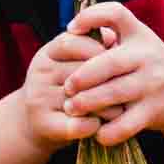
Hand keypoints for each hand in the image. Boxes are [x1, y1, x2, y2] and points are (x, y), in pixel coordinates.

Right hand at [17, 18, 119, 149]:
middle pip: (81, 72)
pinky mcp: (42, 124)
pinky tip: (101, 126)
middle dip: (108, 81)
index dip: (98, 52)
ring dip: (106, 107)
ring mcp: (39, 98)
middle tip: (127, 89)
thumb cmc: (69, 88)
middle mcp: (40, 72)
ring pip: (82, 99)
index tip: (116, 62)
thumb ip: (94, 47)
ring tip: (120, 110)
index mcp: (49, 53)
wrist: (36, 123)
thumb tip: (114, 37)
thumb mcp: (75, 63)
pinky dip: (93, 126)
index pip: (72, 43)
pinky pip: (76, 124)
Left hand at [61, 1, 163, 145]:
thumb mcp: (137, 42)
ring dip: (87, 103)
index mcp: (139, 35)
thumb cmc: (148, 65)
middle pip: (108, 63)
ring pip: (113, 94)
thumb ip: (109, 34)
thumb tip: (71, 33)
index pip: (116, 13)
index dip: (89, 17)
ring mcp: (153, 84)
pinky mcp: (155, 111)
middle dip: (82, 76)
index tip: (70, 30)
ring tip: (71, 108)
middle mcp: (148, 57)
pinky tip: (96, 132)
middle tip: (66, 87)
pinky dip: (108, 131)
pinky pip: (126, 124)